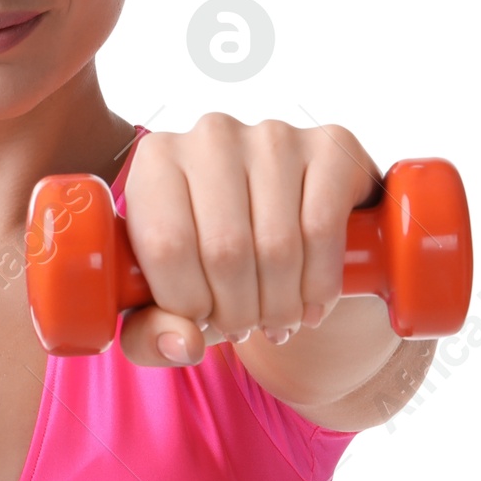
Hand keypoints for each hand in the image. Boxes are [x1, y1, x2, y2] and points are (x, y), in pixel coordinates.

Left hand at [116, 114, 382, 367]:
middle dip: (237, 312)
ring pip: (276, 246)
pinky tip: (311, 306)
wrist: (291, 224)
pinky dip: (319, 284)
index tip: (200, 323)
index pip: (165, 244)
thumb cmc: (212, 265)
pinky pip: (323, 230)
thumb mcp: (165, 302)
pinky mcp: (330, 146)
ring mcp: (273, 134)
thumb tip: (185, 345)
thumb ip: (149, 334)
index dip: (186, 304)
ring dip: (279, 306)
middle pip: (224, 249)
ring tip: (275, 322)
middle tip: (243, 329)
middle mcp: (211, 134)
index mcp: (156, 159)